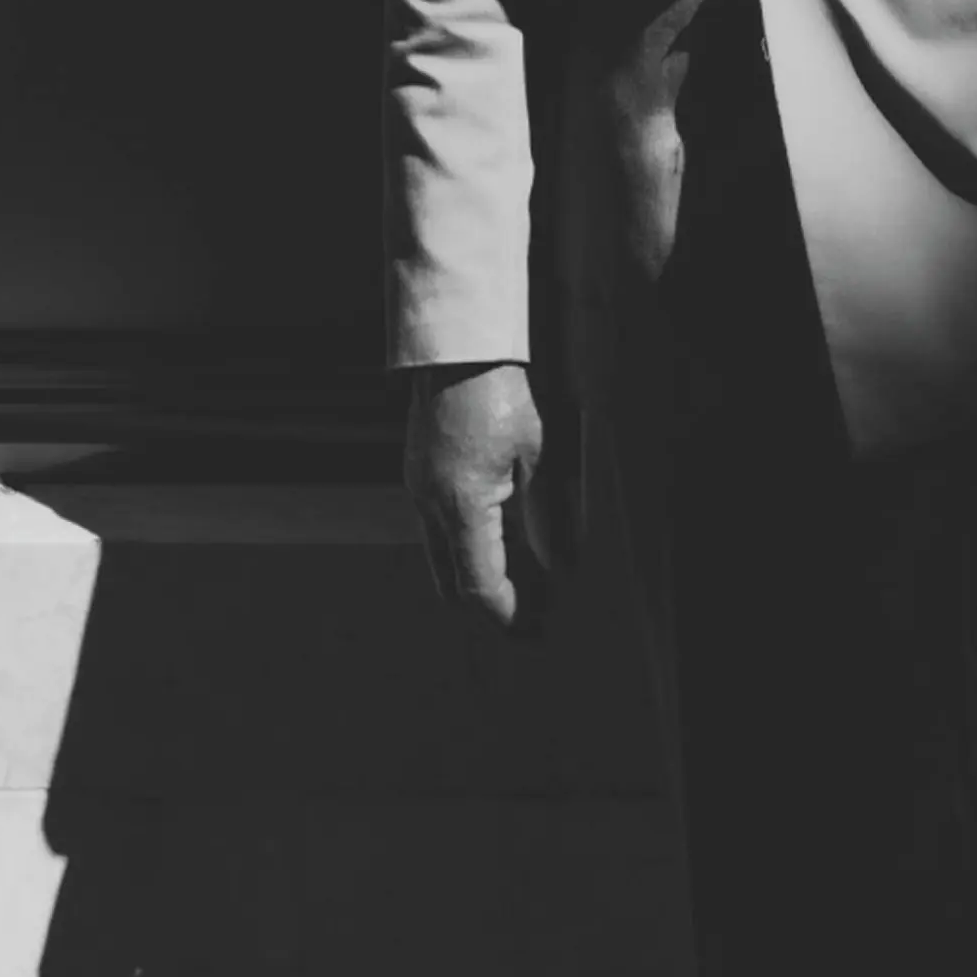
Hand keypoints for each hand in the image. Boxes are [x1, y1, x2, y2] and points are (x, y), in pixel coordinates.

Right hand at [402, 360, 551, 635]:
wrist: (459, 349)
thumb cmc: (502, 395)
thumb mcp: (536, 456)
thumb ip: (546, 516)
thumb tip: (558, 567)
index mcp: (461, 504)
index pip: (478, 584)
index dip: (505, 613)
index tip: (532, 627)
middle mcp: (430, 504)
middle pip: (451, 583)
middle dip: (487, 602)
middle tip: (528, 612)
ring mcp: (419, 489)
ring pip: (440, 557)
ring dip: (474, 573)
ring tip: (520, 579)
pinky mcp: (418, 474)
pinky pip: (436, 529)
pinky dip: (464, 545)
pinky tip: (499, 537)